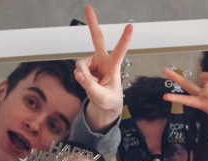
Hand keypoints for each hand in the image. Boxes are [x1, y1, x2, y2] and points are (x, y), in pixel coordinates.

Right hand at [75, 6, 132, 131]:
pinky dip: (81, 79)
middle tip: (88, 7)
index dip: (124, 39)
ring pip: (80, 65)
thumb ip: (90, 86)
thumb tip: (78, 74)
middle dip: (92, 23)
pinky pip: (77, 70)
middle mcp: (103, 60)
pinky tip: (88, 82)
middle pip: (97, 38)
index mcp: (114, 66)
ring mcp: (93, 62)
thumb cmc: (109, 99)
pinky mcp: (86, 66)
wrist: (105, 103)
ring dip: (84, 77)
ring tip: (93, 86)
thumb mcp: (102, 97)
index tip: (130, 26)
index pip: (120, 51)